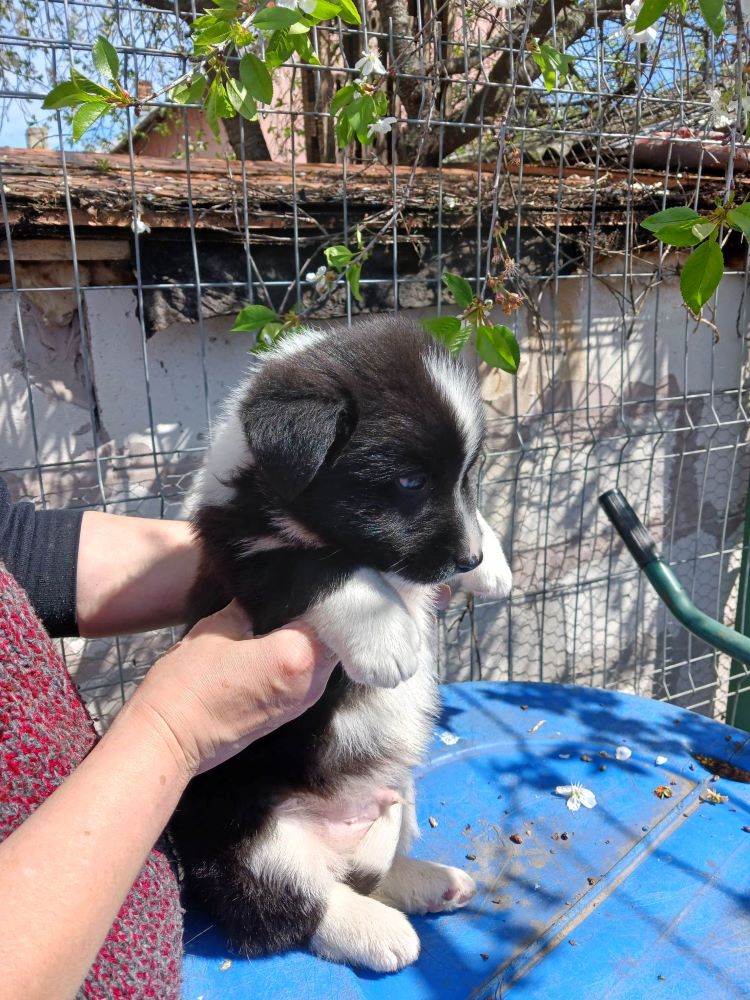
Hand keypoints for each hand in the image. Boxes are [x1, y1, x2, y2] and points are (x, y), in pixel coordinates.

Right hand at [126, 601, 336, 775]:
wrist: (168, 741)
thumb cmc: (187, 683)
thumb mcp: (215, 628)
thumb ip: (247, 609)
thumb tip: (260, 598)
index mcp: (298, 655)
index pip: (327, 613)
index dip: (315, 593)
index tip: (299, 580)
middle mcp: (311, 682)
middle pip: (331, 637)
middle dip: (316, 617)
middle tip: (290, 597)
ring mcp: (303, 703)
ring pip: (322, 658)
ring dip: (309, 639)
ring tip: (282, 618)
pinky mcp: (290, 715)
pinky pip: (308, 677)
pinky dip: (299, 660)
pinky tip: (275, 645)